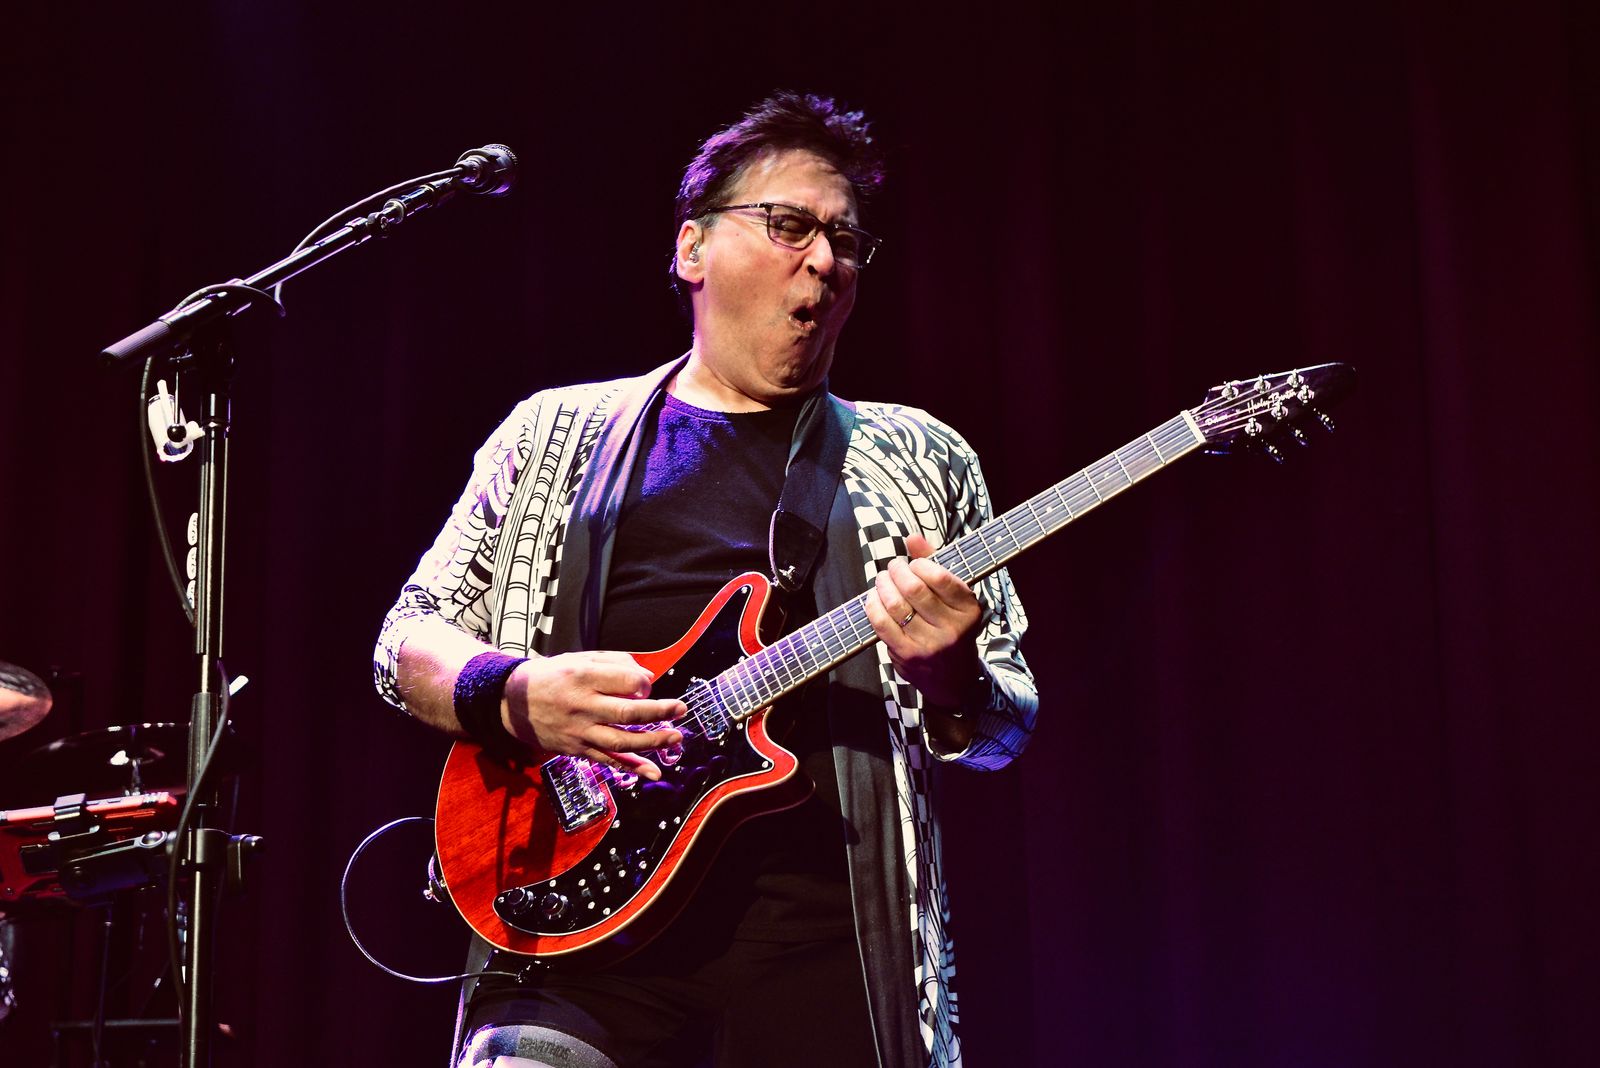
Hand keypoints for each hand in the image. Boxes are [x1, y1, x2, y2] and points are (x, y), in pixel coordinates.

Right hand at [500, 651, 685, 779]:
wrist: (511, 703)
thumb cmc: (550, 677)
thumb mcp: (578, 659)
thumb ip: (613, 663)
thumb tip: (647, 677)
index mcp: (582, 677)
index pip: (625, 680)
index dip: (644, 682)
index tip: (648, 684)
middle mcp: (582, 706)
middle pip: (628, 712)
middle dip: (659, 712)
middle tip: (681, 709)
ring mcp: (579, 731)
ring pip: (621, 740)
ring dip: (652, 741)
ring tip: (675, 737)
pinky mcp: (577, 749)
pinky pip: (608, 761)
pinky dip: (632, 768)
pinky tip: (653, 772)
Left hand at [865, 533, 983, 706]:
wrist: (954, 679)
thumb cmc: (952, 628)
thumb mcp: (955, 598)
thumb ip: (936, 564)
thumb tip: (912, 537)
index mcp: (968, 610)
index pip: (939, 577)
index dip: (919, 563)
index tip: (914, 563)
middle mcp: (951, 629)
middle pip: (913, 588)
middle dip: (896, 571)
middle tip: (892, 568)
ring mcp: (928, 645)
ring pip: (895, 605)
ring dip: (882, 585)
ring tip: (882, 580)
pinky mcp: (906, 655)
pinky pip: (881, 624)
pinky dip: (873, 606)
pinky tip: (874, 598)